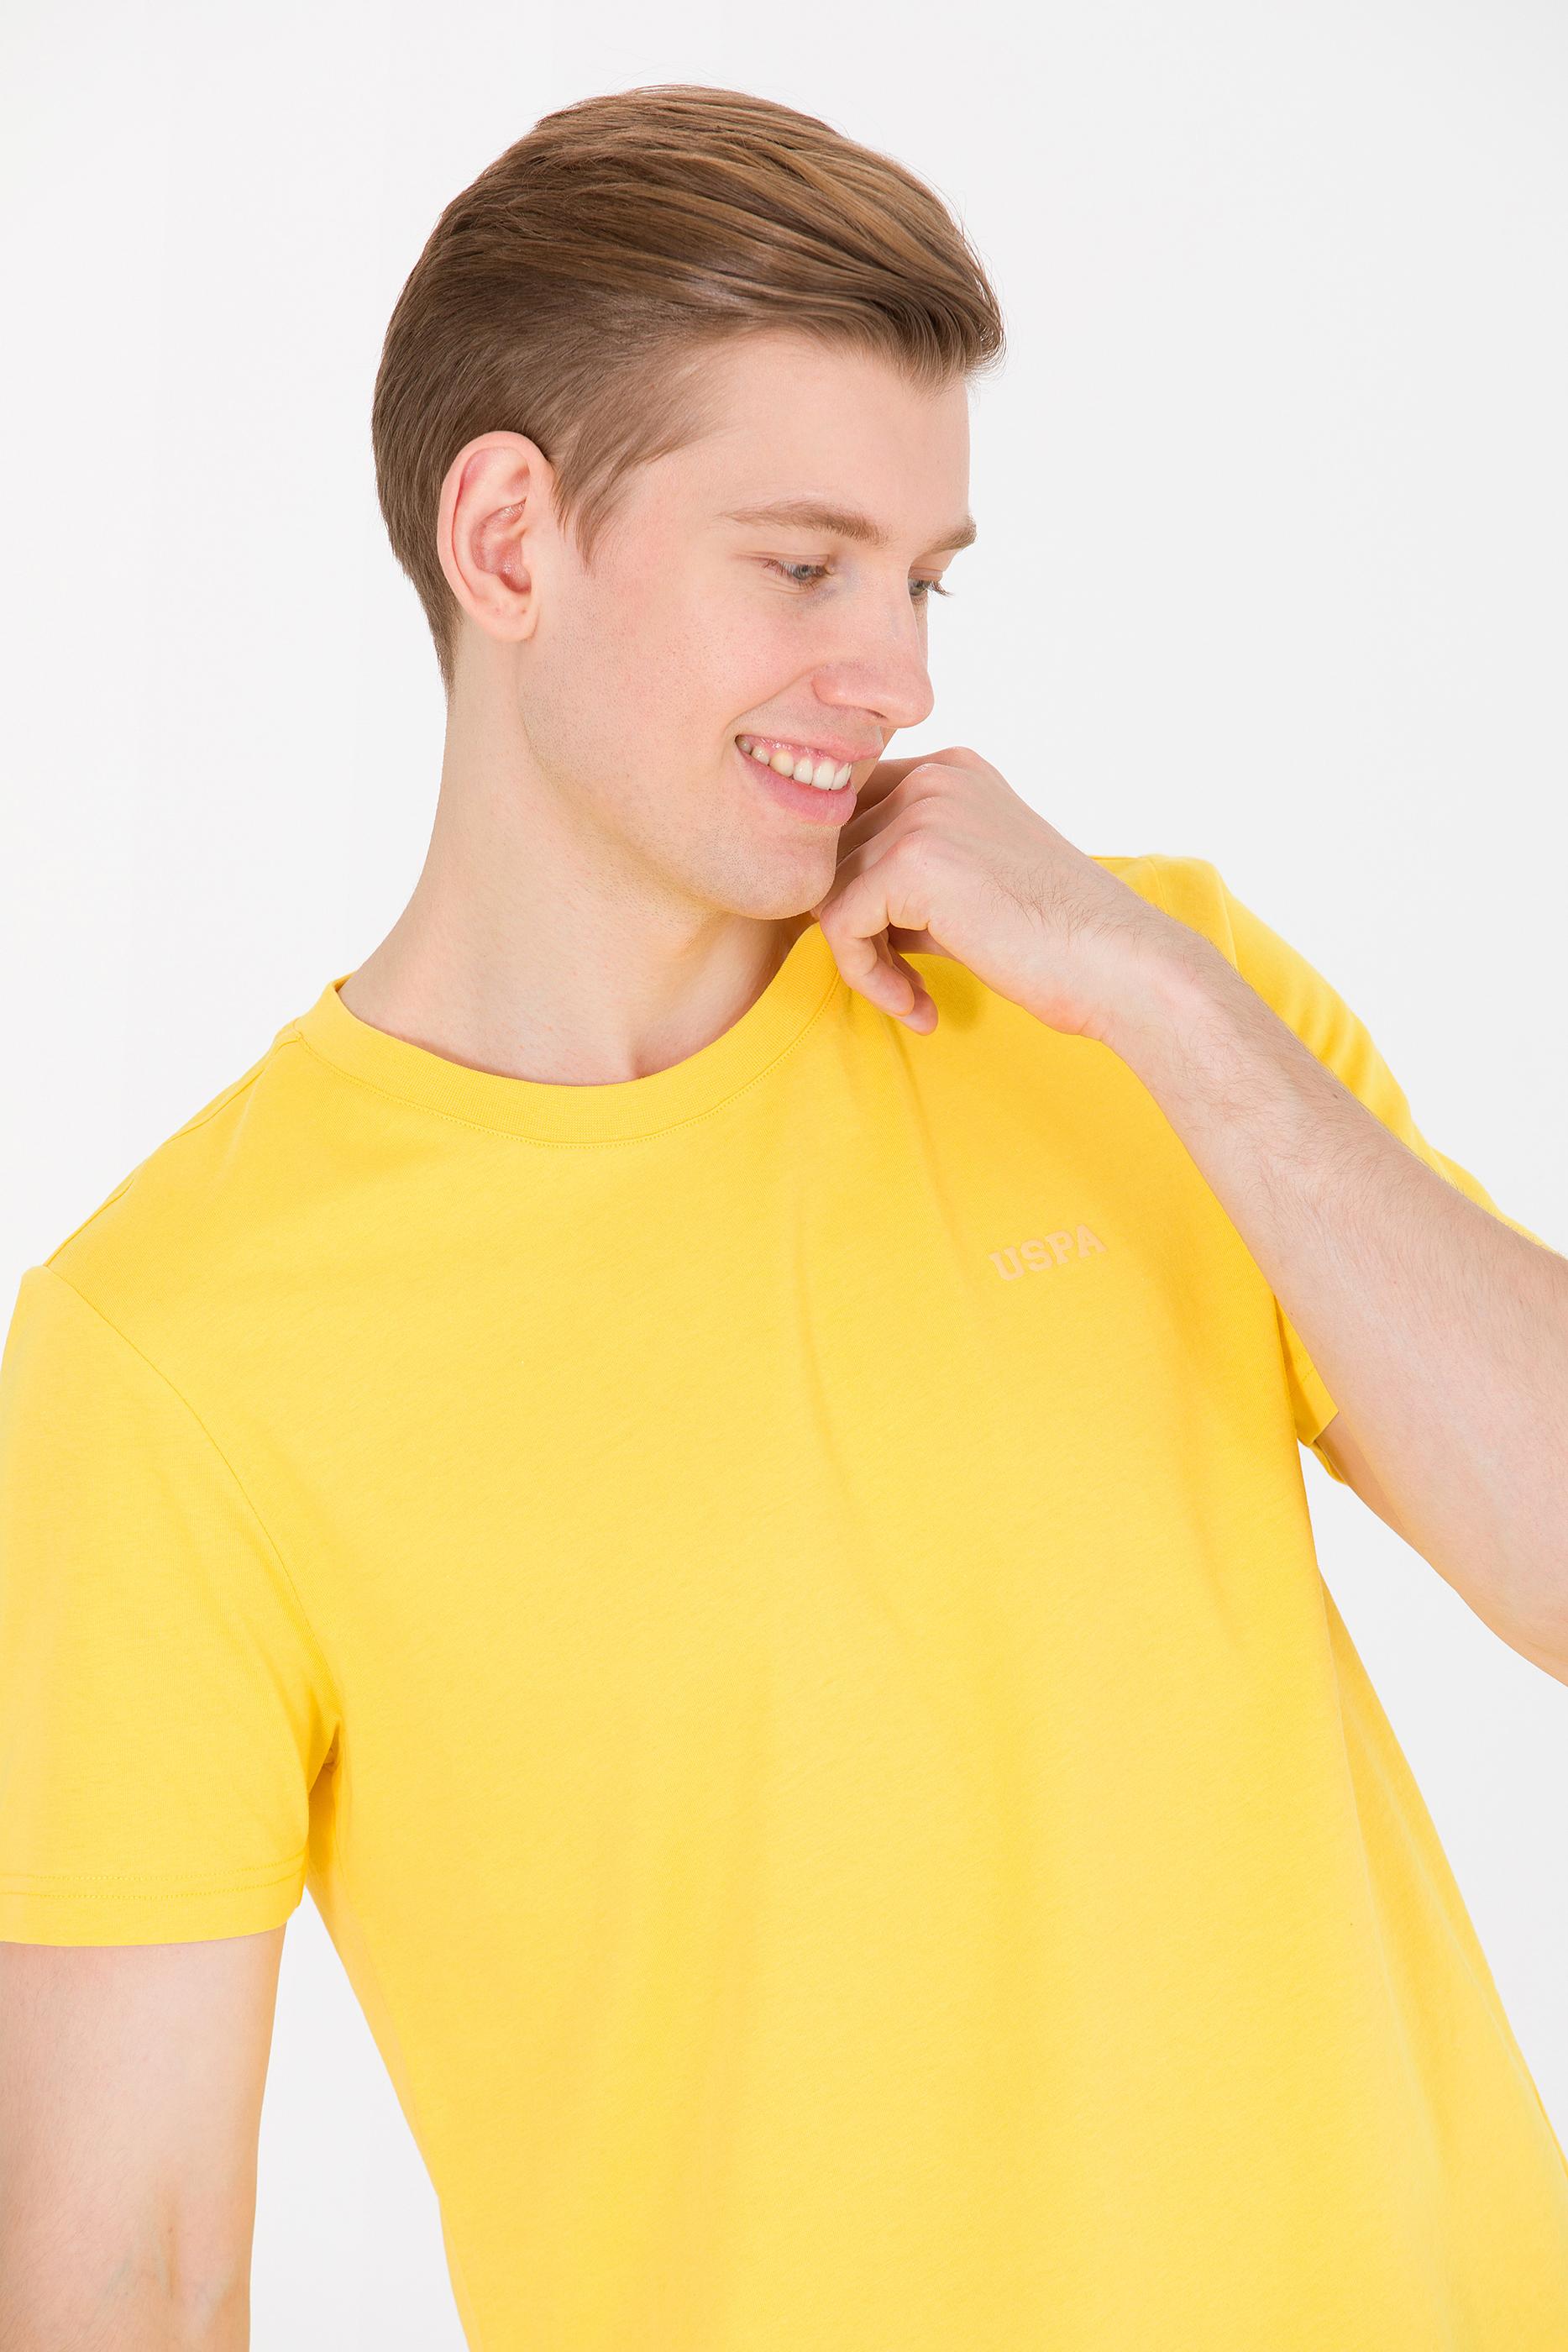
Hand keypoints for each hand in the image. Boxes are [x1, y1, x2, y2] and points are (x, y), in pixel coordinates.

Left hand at [809, 745, 1182, 1041]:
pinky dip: (866, 977)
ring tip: (912, 998)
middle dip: (853, 927)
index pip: (850, 817)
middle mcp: (934, 775)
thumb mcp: (969, 888)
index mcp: (951, 770)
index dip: (852, 888)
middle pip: (831, 853)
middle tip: (901, 983)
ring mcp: (922, 811)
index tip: (890, 951)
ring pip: (827, 889)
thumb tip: (821, 900)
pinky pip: (839, 925)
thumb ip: (903, 877)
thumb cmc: (1055, 941)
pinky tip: (917, 1005)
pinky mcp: (911, 861)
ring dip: (861, 959)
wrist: (1122, 965)